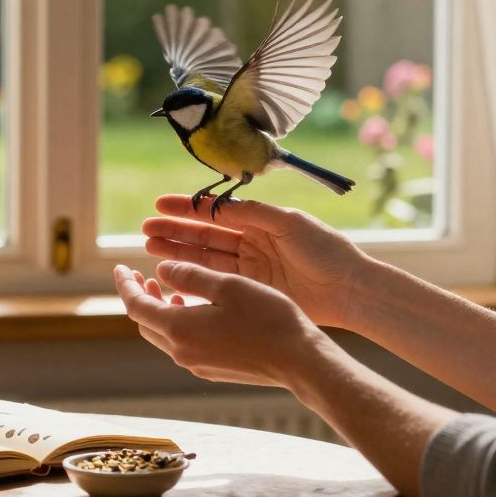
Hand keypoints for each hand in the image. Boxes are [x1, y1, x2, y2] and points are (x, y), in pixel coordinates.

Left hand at [114, 261, 323, 387]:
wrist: (299, 361)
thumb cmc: (267, 318)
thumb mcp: (227, 286)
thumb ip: (189, 276)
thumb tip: (161, 271)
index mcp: (179, 329)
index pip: (136, 307)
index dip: (125, 285)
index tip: (120, 267)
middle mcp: (182, 352)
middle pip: (145, 323)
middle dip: (139, 297)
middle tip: (140, 275)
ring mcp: (197, 364)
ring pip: (163, 334)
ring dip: (159, 310)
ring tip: (165, 287)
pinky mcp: (212, 369)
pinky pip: (182, 344)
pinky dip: (177, 322)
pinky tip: (192, 308)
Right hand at [142, 195, 373, 328]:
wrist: (350, 288)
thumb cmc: (325, 250)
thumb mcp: (289, 223)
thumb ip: (253, 213)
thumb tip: (219, 204)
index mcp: (261, 222)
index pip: (216, 212)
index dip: (188, 208)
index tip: (159, 204)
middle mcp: (252, 243)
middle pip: (205, 236)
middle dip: (175, 231)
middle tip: (145, 229)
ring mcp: (251, 269)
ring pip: (206, 258)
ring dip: (178, 252)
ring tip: (149, 247)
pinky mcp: (253, 292)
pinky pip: (217, 282)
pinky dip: (195, 277)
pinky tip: (173, 273)